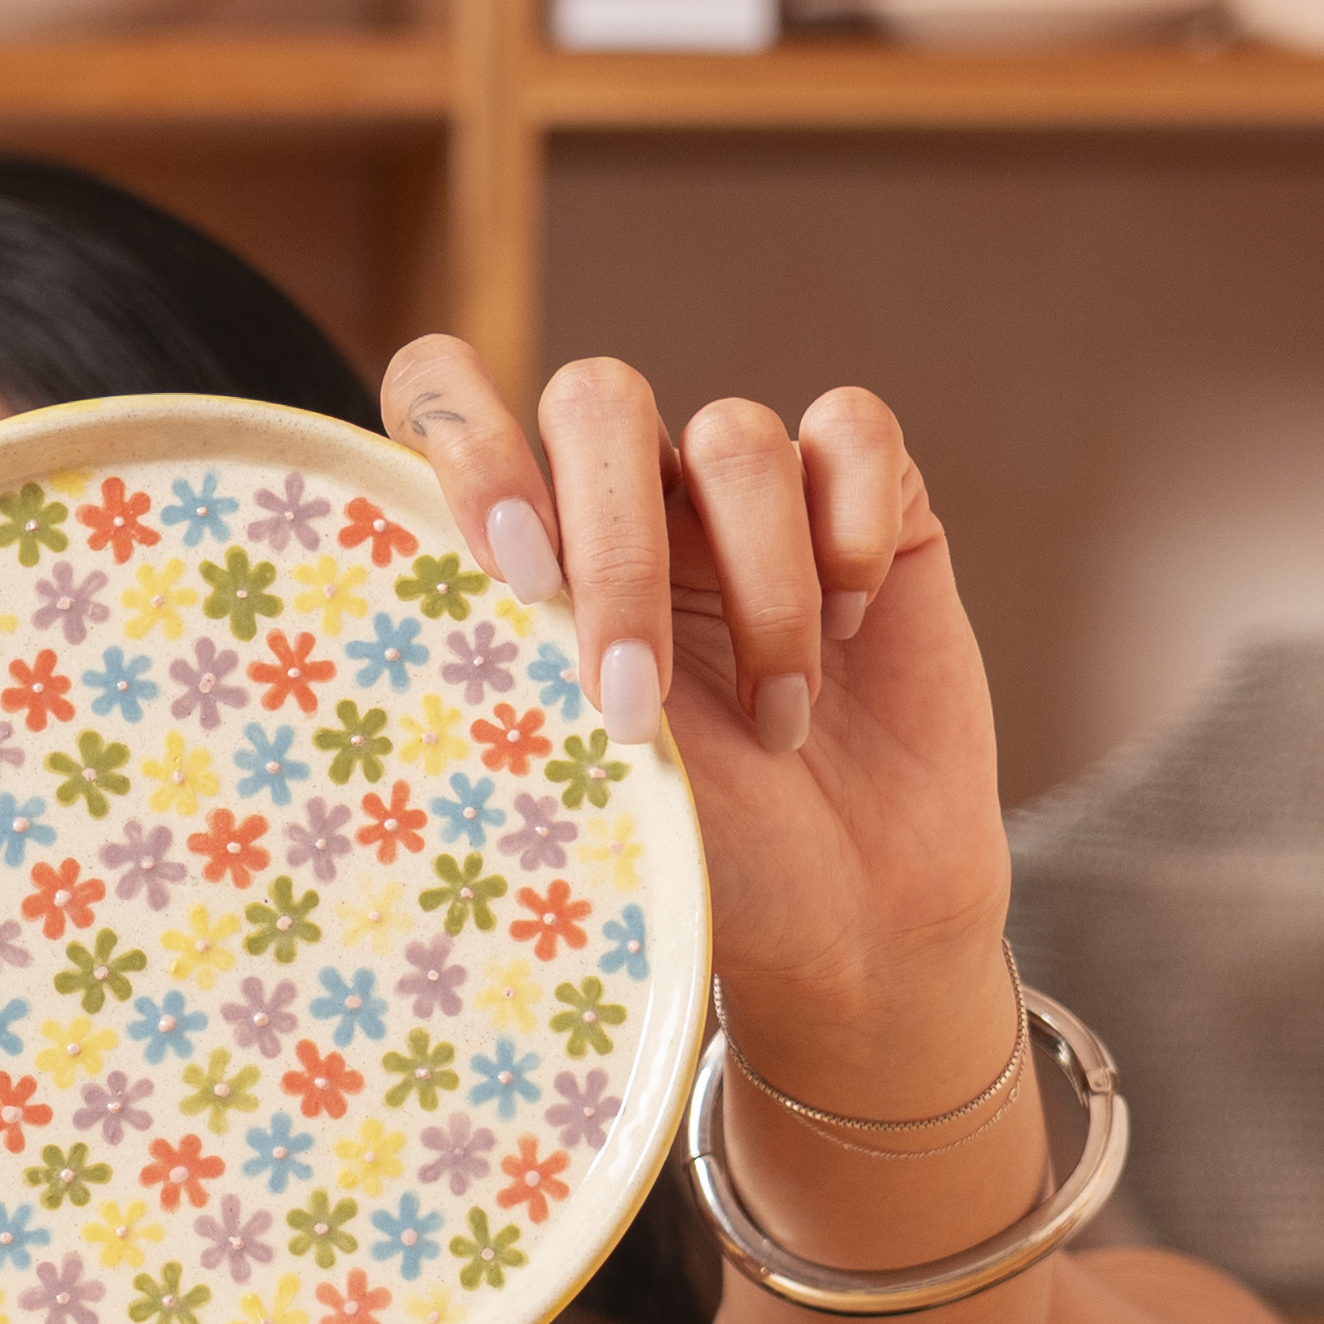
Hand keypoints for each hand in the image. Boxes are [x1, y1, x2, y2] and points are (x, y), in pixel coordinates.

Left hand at [378, 332, 1006, 1057]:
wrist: (852, 930)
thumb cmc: (691, 862)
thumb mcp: (570, 776)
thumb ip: (511, 664)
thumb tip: (464, 587)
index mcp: (527, 546)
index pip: (448, 393)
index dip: (467, 440)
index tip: (509, 570)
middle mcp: (631, 500)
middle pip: (596, 401)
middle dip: (616, 557)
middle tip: (631, 705)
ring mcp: (750, 499)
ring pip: (734, 437)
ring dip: (760, 592)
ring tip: (780, 723)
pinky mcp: (875, 503)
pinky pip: (853, 429)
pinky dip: (853, 524)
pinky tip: (853, 624)